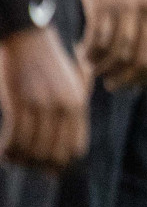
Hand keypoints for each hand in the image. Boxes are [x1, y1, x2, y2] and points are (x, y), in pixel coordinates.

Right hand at [0, 26, 88, 170]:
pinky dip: (7, 149)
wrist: (28, 39)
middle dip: (37, 164)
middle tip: (24, 162)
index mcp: (78, 104)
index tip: (45, 167)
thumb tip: (64, 156)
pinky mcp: (20, 101)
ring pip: (32, 149)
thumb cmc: (46, 66)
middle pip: (53, 154)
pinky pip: (14, 138)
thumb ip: (70, 116)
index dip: (60, 163)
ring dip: (19, 158)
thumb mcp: (69, 87)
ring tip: (10, 157)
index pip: (75, 149)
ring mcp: (42, 104)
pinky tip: (2, 152)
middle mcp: (64, 106)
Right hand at [76, 0, 146, 89]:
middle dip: (126, 79)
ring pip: (116, 54)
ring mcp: (126, 8)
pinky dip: (89, 53)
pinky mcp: (102, 3)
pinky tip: (84, 54)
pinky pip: (96, 40)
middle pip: (141, 60)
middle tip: (112, 84)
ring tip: (95, 69)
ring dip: (103, 68)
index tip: (136, 81)